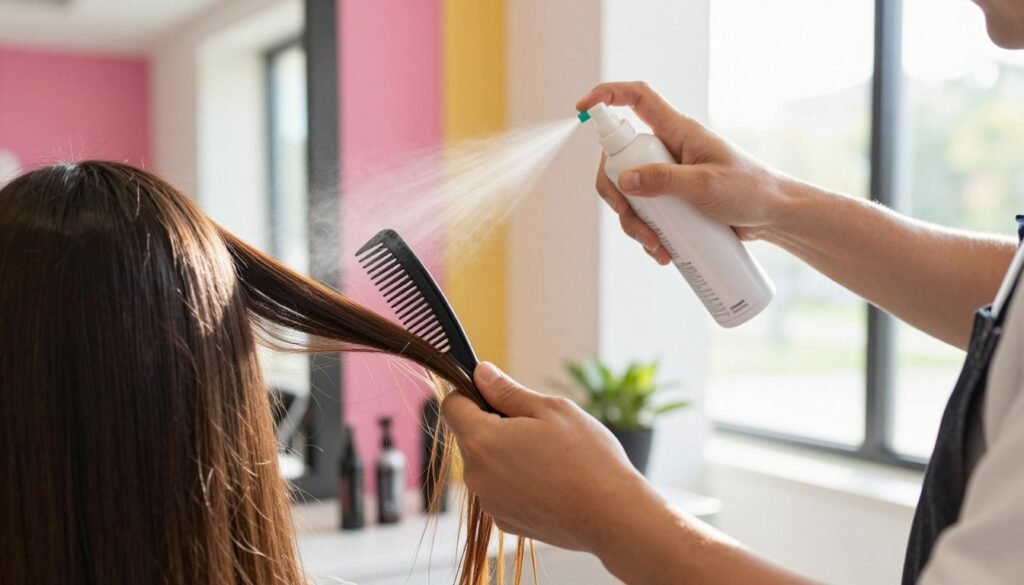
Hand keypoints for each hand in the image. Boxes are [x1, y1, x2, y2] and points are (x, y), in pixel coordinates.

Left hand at [441, 362, 649, 552]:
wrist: (613, 516)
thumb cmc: (587, 458)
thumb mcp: (551, 409)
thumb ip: (507, 391)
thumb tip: (481, 373)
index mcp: (482, 441)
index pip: (451, 406)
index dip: (471, 394)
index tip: (496, 395)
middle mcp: (476, 476)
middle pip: (470, 437)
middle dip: (494, 426)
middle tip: (537, 428)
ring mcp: (490, 503)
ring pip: (487, 464)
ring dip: (507, 455)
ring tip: (549, 458)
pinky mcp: (505, 522)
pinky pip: (501, 490)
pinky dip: (517, 482)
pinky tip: (550, 482)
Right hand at [576, 81, 792, 263]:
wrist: (774, 216)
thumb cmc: (749, 190)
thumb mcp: (705, 185)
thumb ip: (664, 180)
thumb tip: (623, 180)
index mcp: (677, 132)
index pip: (636, 99)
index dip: (607, 96)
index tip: (582, 106)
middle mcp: (667, 150)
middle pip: (619, 160)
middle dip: (616, 194)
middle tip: (629, 217)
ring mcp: (668, 177)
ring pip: (630, 195)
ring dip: (635, 224)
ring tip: (658, 247)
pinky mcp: (673, 202)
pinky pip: (646, 215)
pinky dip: (648, 235)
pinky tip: (663, 253)